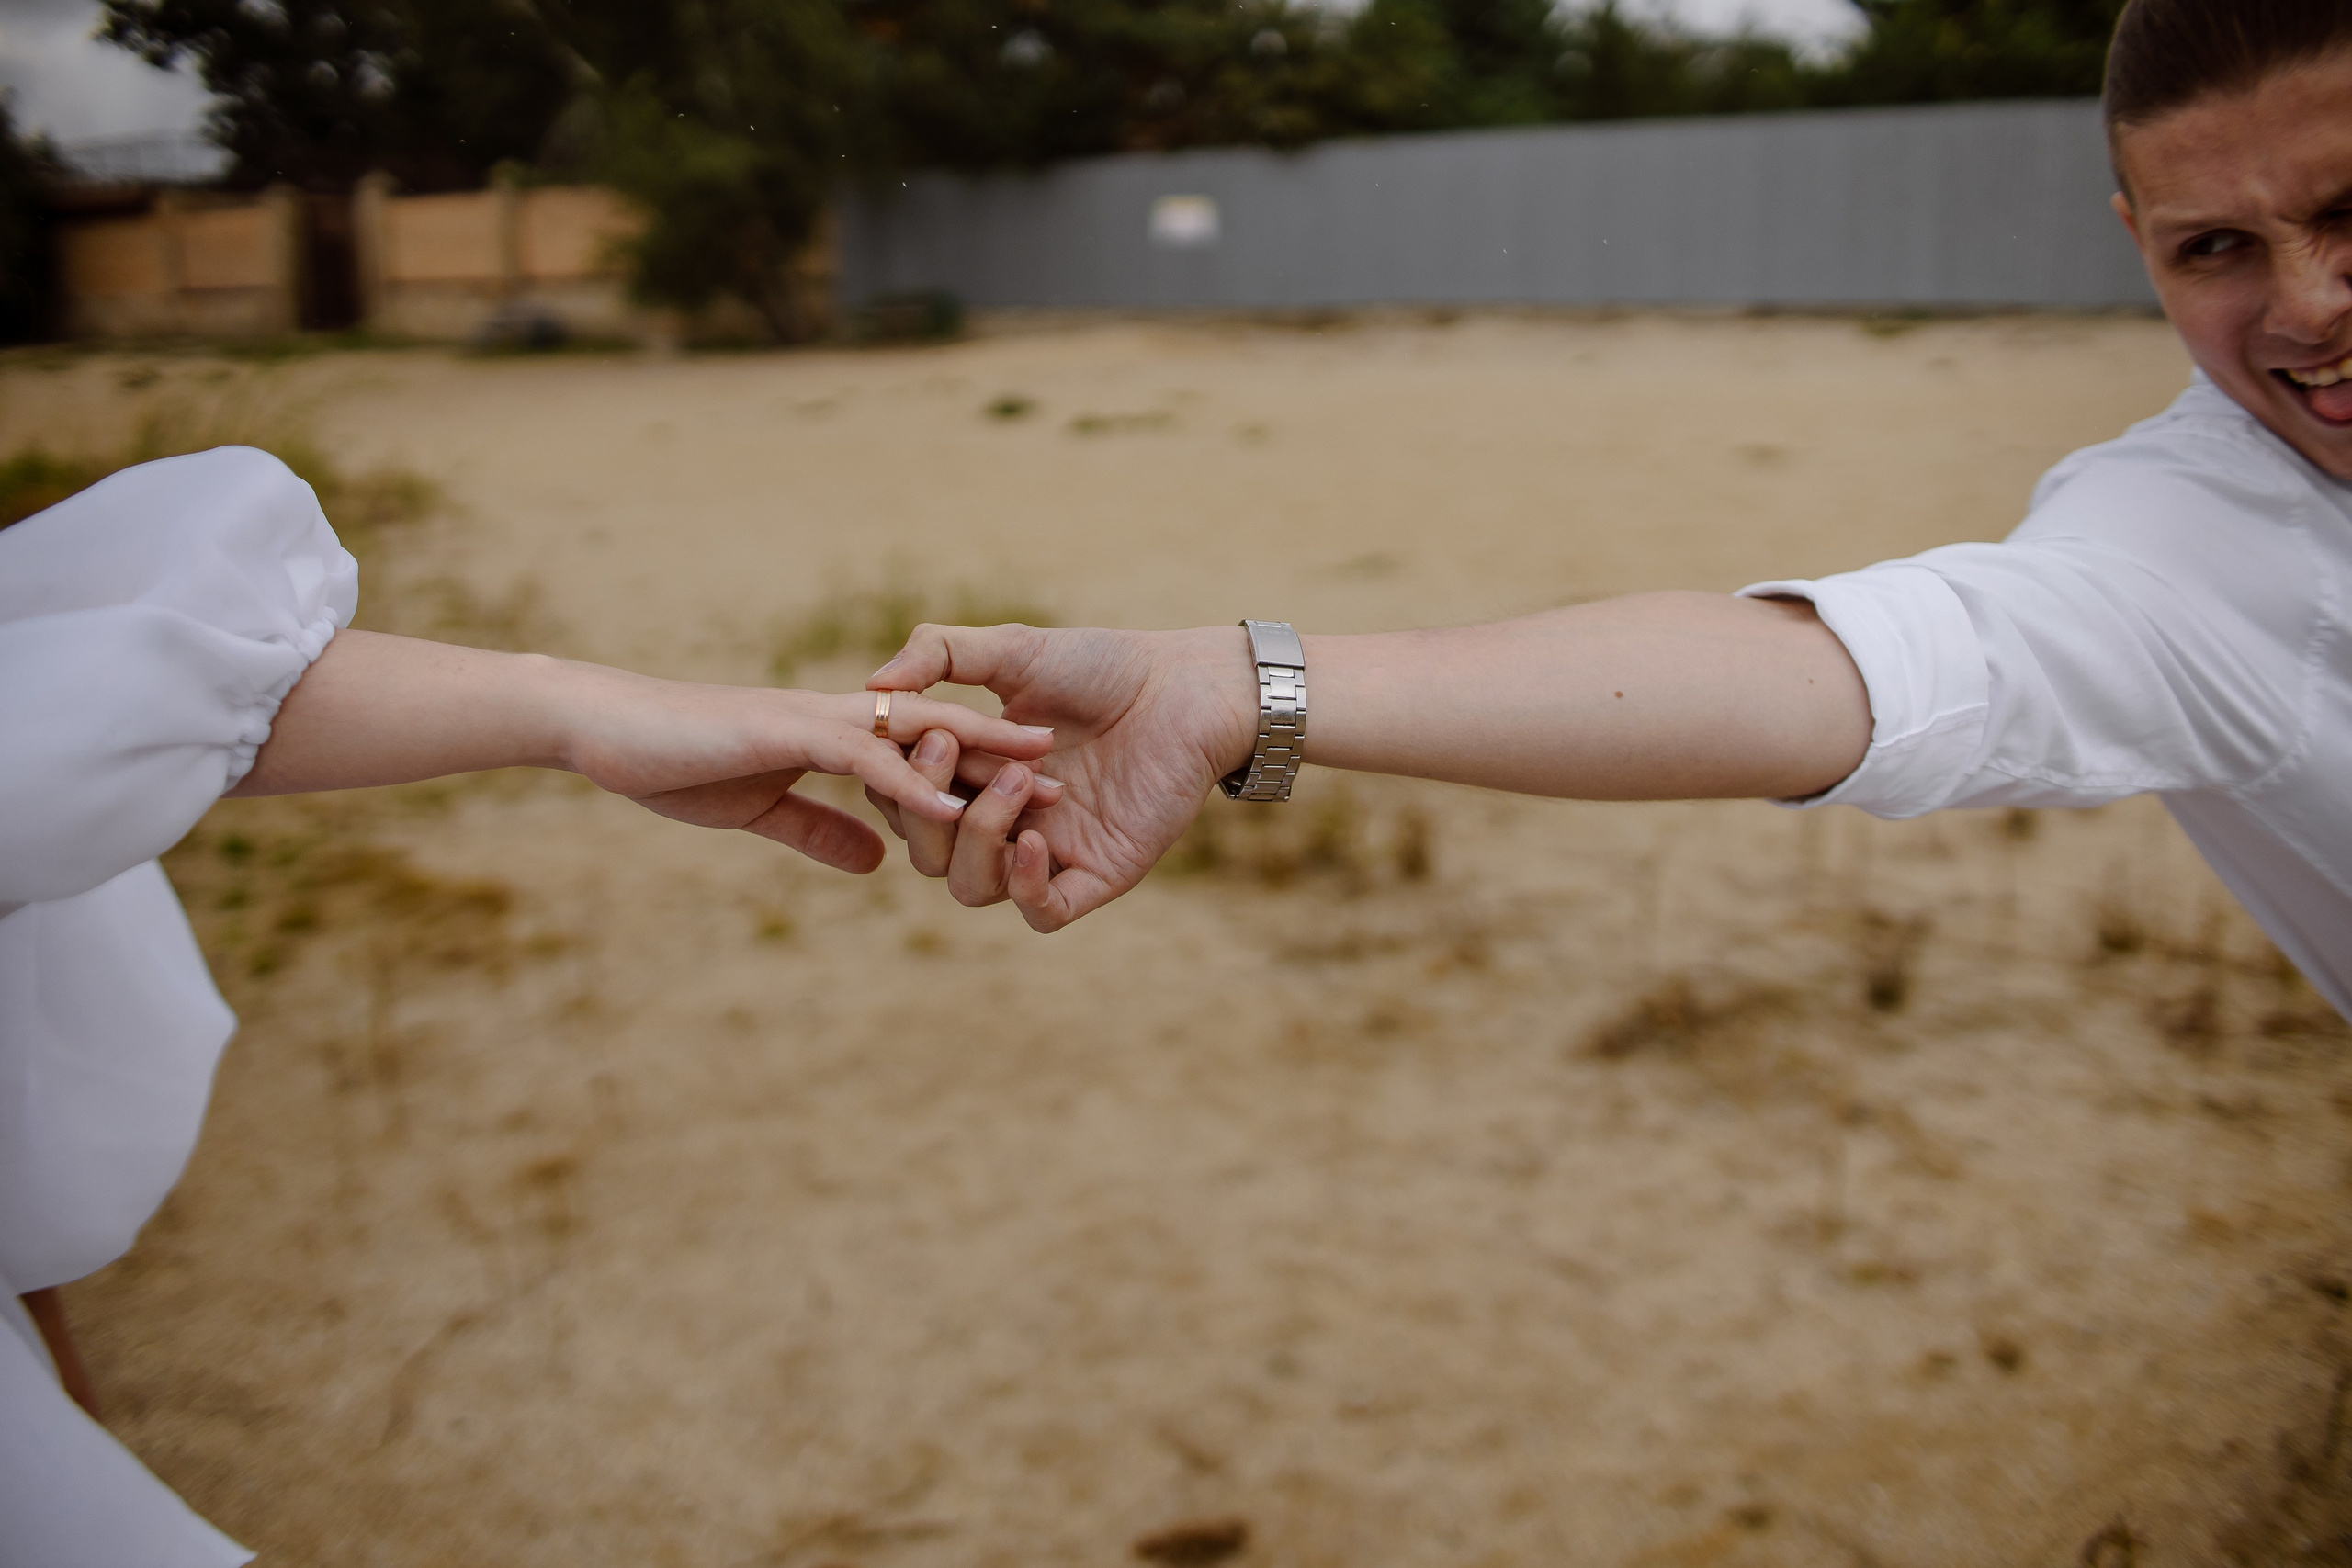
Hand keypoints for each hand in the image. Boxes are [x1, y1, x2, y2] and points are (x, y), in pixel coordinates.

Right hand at [551, 661, 1056, 873]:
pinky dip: (909, 784)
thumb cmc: (668, 761)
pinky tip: (955, 808)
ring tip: (1041, 785)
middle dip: (1003, 755)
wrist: (601, 725)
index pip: (919, 747)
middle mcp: (837, 723)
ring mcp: (817, 726)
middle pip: (941, 733)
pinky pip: (863, 761)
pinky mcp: (789, 738)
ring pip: (918, 739)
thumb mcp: (759, 807)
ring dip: (980, 764)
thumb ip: (819, 828)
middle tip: (1066, 773)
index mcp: (832, 735)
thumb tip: (877, 860)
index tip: (1028, 788)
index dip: (973, 766)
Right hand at [865, 624, 1258, 929]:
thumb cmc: (1104, 665)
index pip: (906, 799)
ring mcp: (1047, 851)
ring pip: (970, 887)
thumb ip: (939, 656)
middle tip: (951, 747)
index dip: (898, 776)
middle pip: (926, 851)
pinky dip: (1023, 883)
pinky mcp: (1094, 876)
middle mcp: (1002, 819)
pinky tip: (1033, 838)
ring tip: (1017, 779)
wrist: (1186, 687)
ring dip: (977, 835)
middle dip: (927, 804)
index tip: (919, 730)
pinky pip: (1040, 911)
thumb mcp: (1011, 650)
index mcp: (974, 774)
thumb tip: (872, 687)